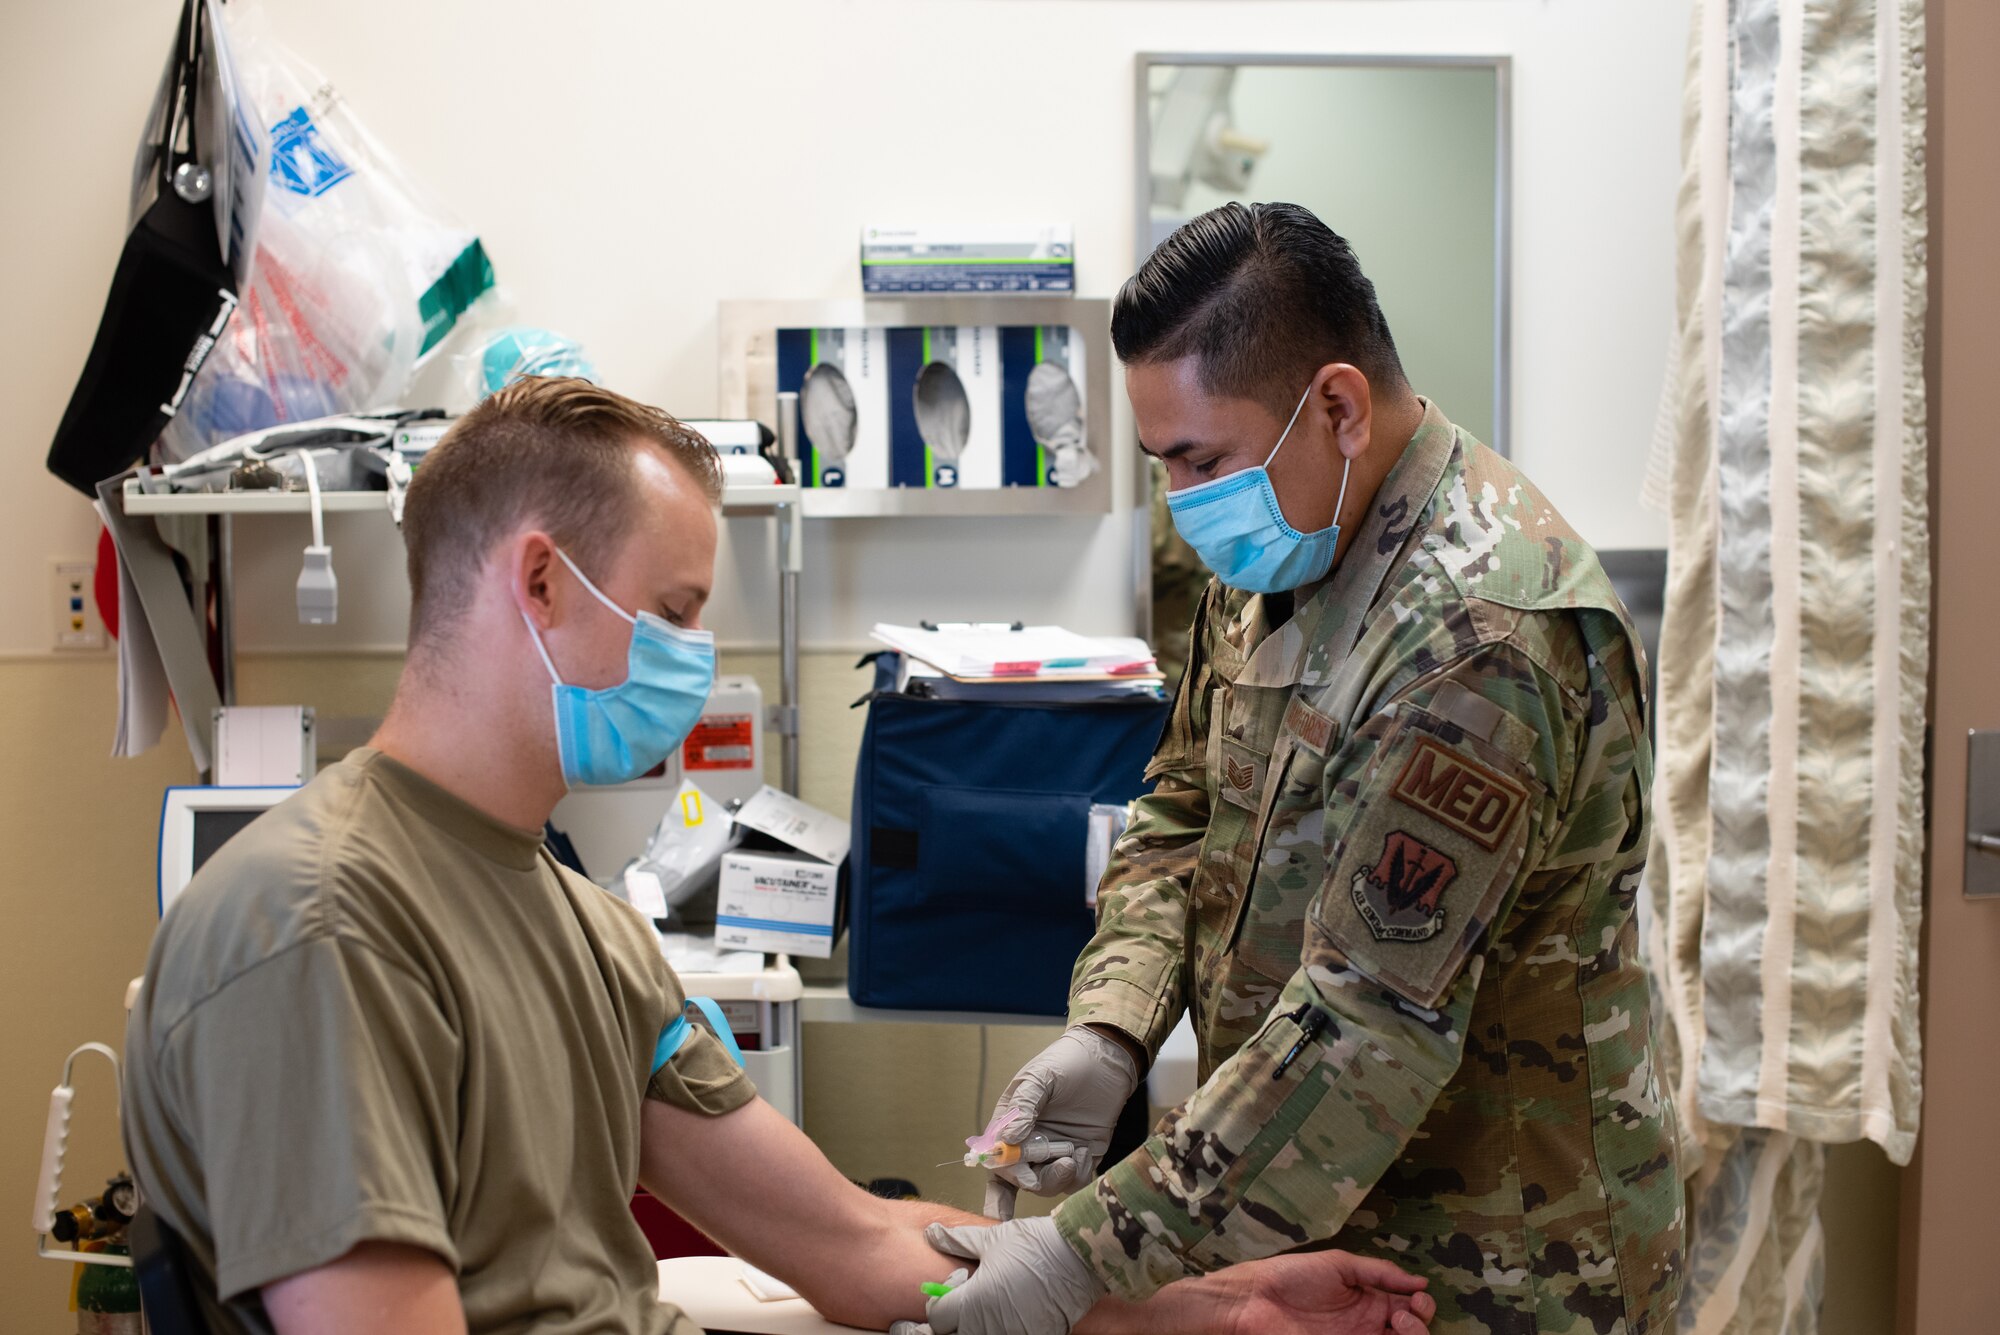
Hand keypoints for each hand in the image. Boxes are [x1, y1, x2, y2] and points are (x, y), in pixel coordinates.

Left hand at [906, 1216, 1104, 1334]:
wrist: (1079, 1259)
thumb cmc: (1034, 1246)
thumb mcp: (991, 1239)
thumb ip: (958, 1242)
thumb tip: (933, 1234)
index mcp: (971, 1304)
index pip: (936, 1320)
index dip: (936, 1306)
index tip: (943, 1296)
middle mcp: (987, 1328)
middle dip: (950, 1326)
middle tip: (955, 1311)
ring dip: (975, 1328)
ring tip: (984, 1310)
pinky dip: (1000, 1330)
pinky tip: (1006, 1314)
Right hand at [985, 1027, 1137, 1199]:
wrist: (1106, 1058)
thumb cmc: (1066, 1061)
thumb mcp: (1040, 1077)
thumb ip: (1024, 1107)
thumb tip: (1008, 1140)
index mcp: (1010, 1123)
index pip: (998, 1158)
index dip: (1006, 1173)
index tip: (1024, 1178)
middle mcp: (1029, 1142)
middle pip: (1021, 1179)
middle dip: (1037, 1180)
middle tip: (1062, 1165)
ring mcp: (1054, 1152)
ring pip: (1047, 1184)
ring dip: (1059, 1177)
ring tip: (1074, 1153)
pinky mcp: (1079, 1157)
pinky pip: (1073, 1181)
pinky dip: (1078, 1174)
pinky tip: (1086, 1151)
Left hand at [1198, 1249, 1436, 1334]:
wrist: (1254, 1299)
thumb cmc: (1294, 1276)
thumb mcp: (1341, 1265)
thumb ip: (1380, 1273)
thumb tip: (1421, 1281)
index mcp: (1370, 1301)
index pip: (1412, 1310)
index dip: (1423, 1307)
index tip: (1417, 1299)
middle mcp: (1368, 1327)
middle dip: (1419, 1328)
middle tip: (1401, 1316)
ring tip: (1395, 1325)